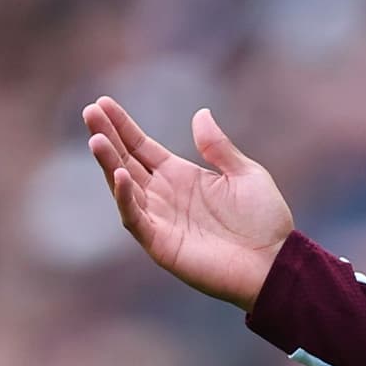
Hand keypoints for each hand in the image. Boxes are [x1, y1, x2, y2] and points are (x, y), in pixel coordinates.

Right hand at [83, 97, 294, 311]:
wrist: (276, 262)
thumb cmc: (265, 222)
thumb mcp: (246, 174)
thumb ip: (219, 147)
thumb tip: (200, 114)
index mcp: (182, 177)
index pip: (142, 147)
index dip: (122, 127)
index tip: (102, 102)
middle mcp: (164, 196)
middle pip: (126, 162)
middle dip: (107, 138)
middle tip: (89, 111)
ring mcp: (160, 220)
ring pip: (124, 188)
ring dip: (109, 164)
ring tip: (96, 140)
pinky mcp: (161, 244)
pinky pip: (135, 219)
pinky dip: (125, 199)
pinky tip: (120, 175)